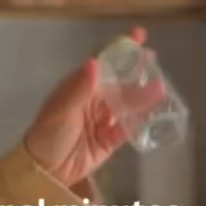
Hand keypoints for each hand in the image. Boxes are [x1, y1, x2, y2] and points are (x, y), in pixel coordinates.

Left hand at [23, 28, 145, 190]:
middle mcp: (92, 101)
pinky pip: (128, 129)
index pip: (103, 63)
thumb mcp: (61, 110)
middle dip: (136, 71)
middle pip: (119, 83)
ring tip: (161, 89)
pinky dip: (140, 122)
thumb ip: (79, 88)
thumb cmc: (48, 135)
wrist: (44, 170)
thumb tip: (94, 61)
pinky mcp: (108, 141)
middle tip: (154, 60)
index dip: (120, 49)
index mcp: (79, 88)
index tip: (139, 35)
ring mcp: (102, 121)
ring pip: (127, 105)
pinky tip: (154, 115)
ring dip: (142, 97)